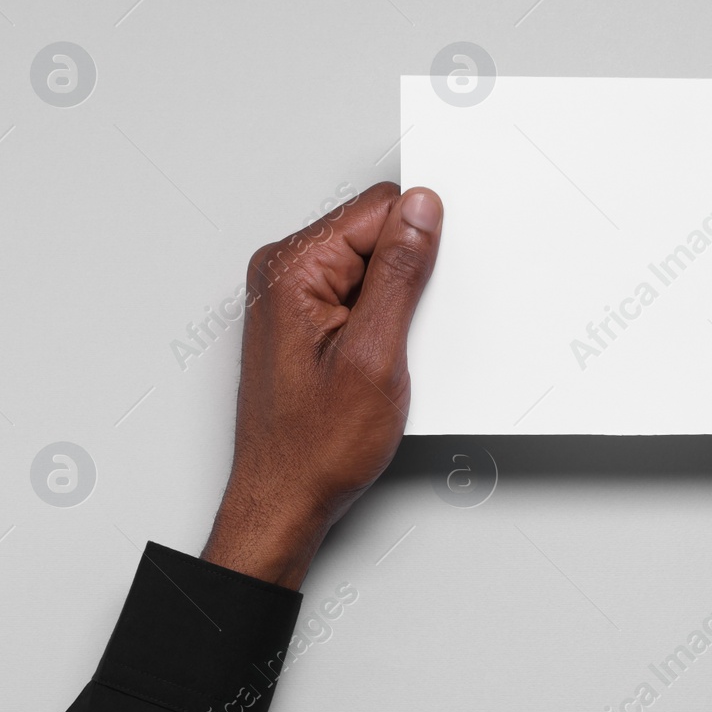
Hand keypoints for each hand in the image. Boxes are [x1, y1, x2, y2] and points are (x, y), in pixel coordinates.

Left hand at [201, 182, 441, 588]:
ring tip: (385, 356)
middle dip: (407, 276)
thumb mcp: (375, 354)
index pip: (377, 209)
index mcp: (292, 268)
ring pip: (372, 267)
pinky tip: (379, 361)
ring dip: (396, 304)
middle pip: (375, 233)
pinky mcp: (307, 321)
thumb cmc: (313, 446)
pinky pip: (361, 296)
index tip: (426, 288)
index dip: (418, 243)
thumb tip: (421, 211)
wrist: (284, 502)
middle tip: (401, 334)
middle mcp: (284, 274)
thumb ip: (401, 273)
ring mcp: (292, 298)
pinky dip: (383, 322)